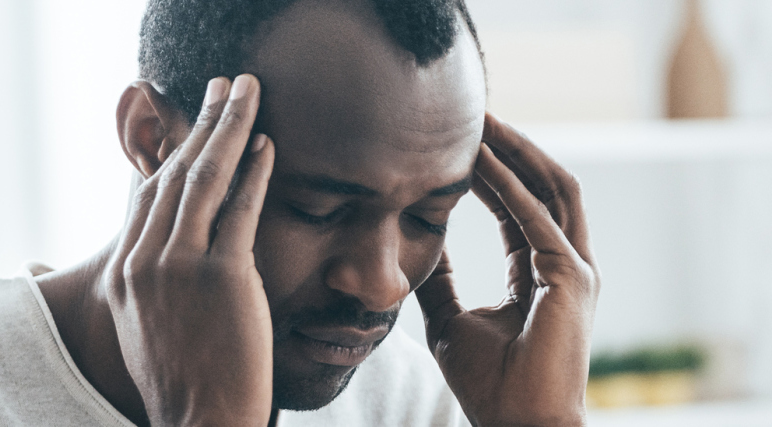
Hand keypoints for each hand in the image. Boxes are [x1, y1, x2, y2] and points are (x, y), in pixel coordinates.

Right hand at [103, 74, 275, 425]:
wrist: (202, 423)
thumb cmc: (184, 384)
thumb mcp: (146, 328)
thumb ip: (149, 284)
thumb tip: (164, 255)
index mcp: (123, 275)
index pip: (148, 197)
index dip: (174, 155)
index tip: (195, 130)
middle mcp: (143, 263)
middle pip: (173, 175)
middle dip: (201, 124)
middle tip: (222, 89)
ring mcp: (179, 267)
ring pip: (203, 180)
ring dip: (228, 128)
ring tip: (247, 95)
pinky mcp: (221, 276)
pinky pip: (239, 209)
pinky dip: (255, 171)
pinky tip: (267, 145)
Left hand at [415, 113, 599, 425]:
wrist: (516, 423)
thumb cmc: (490, 383)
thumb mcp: (449, 317)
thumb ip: (438, 279)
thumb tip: (411, 244)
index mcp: (544, 270)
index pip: (522, 203)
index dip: (494, 168)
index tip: (460, 140)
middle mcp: (568, 262)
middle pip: (545, 183)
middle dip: (512, 144)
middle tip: (474, 112)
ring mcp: (576, 268)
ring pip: (552, 187)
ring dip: (515, 151)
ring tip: (481, 121)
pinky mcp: (571, 278)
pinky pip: (536, 217)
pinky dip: (507, 186)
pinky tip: (478, 161)